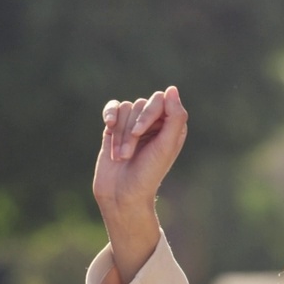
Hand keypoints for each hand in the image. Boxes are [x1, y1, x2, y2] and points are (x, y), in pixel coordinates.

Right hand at [93, 86, 188, 215]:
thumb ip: (175, 117)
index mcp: (172, 126)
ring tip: (121, 157)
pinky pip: (113, 108)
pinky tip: (108, 126)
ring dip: (120, 134)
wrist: (122, 194)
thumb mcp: (166, 146)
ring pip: (125, 109)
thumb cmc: (148, 174)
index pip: (160, 100)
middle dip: (131, 130)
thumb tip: (171, 89)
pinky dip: (109, 114)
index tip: (139, 133)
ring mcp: (134, 125)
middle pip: (140, 104)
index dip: (148, 114)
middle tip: (128, 155)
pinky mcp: (116, 129)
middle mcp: (155, 123)